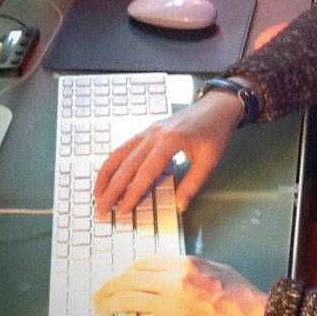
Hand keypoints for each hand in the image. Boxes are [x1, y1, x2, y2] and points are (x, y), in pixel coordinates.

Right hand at [93, 90, 243, 214]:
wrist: (218, 105)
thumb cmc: (216, 130)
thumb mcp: (210, 159)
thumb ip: (193, 183)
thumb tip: (180, 205)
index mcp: (169, 141)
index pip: (145, 172)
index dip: (132, 193)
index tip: (122, 210)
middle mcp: (154, 134)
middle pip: (127, 164)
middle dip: (112, 189)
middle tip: (101, 209)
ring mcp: (149, 130)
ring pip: (120, 153)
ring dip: (107, 175)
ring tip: (98, 194)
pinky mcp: (148, 130)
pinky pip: (125, 147)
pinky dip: (114, 162)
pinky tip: (109, 174)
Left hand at [93, 256, 267, 315]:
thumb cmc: (238, 293)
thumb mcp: (213, 268)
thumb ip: (188, 268)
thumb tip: (167, 274)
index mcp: (184, 264)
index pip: (144, 264)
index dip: (127, 272)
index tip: (119, 279)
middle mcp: (174, 281)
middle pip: (130, 280)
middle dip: (109, 288)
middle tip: (99, 296)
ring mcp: (172, 306)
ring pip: (129, 302)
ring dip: (110, 305)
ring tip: (100, 310)